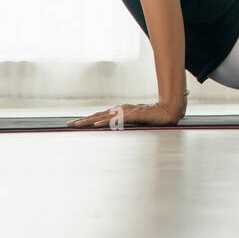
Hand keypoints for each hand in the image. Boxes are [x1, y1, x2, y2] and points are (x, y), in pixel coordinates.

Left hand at [66, 101, 184, 128]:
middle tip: (69, 125)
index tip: (75, 124)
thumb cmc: (154, 117)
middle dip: (83, 121)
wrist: (169, 111)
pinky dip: (105, 122)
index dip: (87, 120)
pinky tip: (96, 125)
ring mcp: (126, 112)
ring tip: (78, 125)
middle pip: (98, 116)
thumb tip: (116, 127)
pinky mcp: (132, 115)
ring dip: (89, 121)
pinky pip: (116, 120)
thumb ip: (126, 123)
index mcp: (121, 111)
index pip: (101, 116)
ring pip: (104, 117)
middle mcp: (121, 110)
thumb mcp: (136, 121)